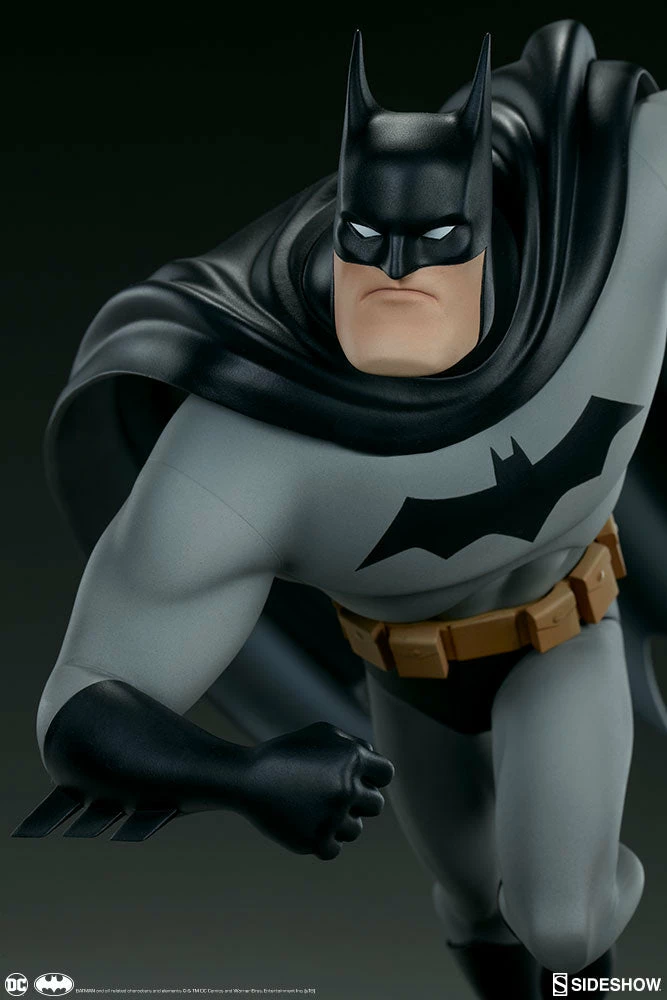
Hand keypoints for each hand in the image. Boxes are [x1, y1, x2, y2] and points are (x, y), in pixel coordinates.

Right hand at [243, 721, 393, 859]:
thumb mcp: (321, 733)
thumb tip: (376, 760)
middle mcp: (347, 787)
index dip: (373, 777)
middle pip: (376, 805)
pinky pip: (335, 849)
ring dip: (340, 823)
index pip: (386, 774)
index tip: (357, 780)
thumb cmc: (286, 752)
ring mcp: (333, 816)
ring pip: (355, 830)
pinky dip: (322, 841)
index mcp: (353, 759)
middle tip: (333, 797)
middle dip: (358, 802)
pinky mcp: (317, 841)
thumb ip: (354, 745)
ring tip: (314, 810)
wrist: (247, 779)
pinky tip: (305, 825)